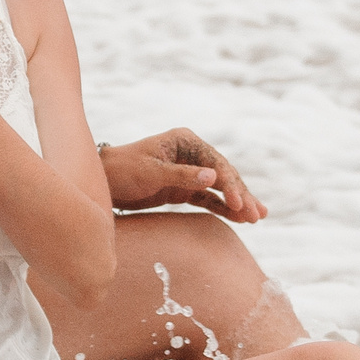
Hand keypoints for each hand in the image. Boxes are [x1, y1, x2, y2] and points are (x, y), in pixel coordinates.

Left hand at [101, 128, 264, 221]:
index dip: (231, 183)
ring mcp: (188, 171)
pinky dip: (223, 208)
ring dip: (237, 202)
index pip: (216, 162)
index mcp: (184, 141)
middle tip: (258, 215)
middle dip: (240, 195)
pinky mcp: (183, 189)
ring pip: (219, 188)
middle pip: (223, 174)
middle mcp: (190, 153)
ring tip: (257, 218)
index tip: (239, 203)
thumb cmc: (122, 171)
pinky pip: (208, 199)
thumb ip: (181, 176)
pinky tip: (240, 219)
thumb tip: (213, 177)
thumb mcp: (150, 172)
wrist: (101, 183)